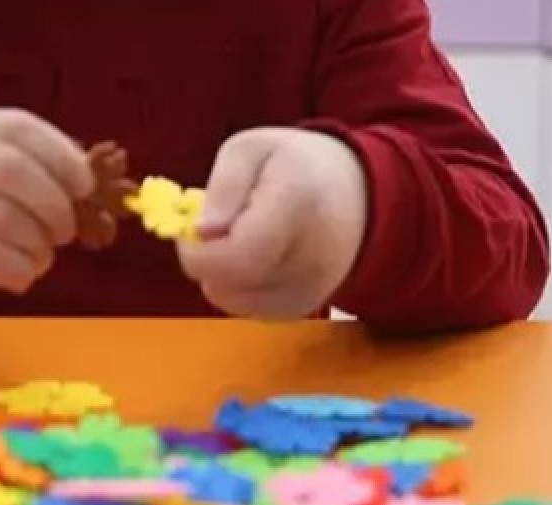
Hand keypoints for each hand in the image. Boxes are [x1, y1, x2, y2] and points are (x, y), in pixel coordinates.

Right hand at [0, 109, 93, 310]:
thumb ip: (25, 166)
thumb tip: (87, 182)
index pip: (17, 127)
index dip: (61, 155)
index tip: (85, 186)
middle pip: (10, 170)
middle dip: (53, 204)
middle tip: (67, 231)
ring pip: (1, 220)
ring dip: (38, 246)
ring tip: (43, 258)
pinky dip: (18, 271)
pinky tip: (22, 277)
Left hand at [178, 128, 367, 319]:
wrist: (360, 197)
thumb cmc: (296, 165)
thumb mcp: (251, 149)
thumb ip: (223, 186)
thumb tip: (202, 232)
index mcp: (296, 205)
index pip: (236, 256)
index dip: (199, 252)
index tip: (191, 231)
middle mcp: (309, 257)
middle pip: (229, 283)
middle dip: (206, 260)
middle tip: (216, 231)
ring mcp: (310, 289)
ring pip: (233, 300)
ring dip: (221, 275)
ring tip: (242, 240)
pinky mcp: (304, 308)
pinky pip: (249, 308)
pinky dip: (239, 288)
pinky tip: (255, 260)